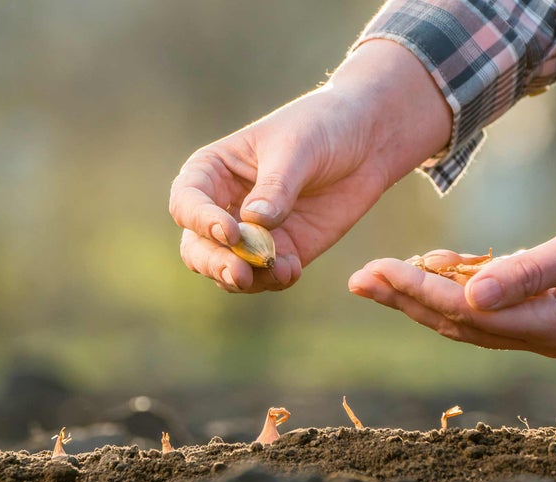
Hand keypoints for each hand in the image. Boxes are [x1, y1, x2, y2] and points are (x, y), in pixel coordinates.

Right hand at [169, 40, 450, 291]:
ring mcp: (252, 234)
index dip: (201, 222)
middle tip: (240, 272)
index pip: (187, 203)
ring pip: (228, 269)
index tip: (230, 231)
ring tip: (276, 270)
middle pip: (198, 247)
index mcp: (212, 172)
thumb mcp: (297, 149)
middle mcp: (224, 207)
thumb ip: (276, 187)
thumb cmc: (322, 127)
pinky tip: (292, 270)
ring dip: (245, 279)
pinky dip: (274, 280)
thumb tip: (253, 222)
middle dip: (215, 263)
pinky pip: (267, 277)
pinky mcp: (284, 251)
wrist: (368, 140)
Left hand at [348, 190, 555, 356]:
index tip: (376, 269)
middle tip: (356, 280)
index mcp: (549, 326)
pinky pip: (483, 300)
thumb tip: (468, 298)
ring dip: (418, 292)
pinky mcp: (538, 304)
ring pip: (462, 313)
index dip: (417, 290)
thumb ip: (527, 274)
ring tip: (374, 275)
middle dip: (402, 297)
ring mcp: (538, 323)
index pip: (465, 312)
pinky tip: (429, 262)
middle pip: (454, 320)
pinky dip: (453, 282)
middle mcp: (538, 334)